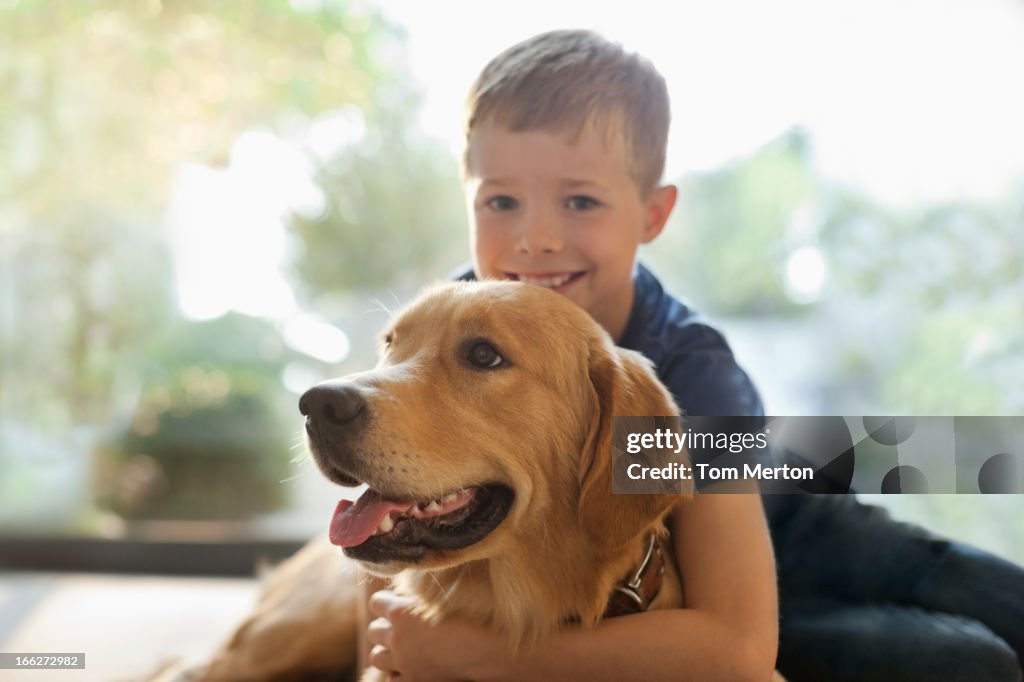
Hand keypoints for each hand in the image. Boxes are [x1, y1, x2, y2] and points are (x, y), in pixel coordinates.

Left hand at [366, 590, 509, 681]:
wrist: (488, 649)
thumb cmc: (472, 615)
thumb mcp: (444, 595)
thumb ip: (421, 592)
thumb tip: (409, 588)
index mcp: (401, 612)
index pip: (375, 602)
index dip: (387, 601)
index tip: (399, 602)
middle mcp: (397, 638)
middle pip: (373, 630)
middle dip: (385, 626)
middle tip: (402, 625)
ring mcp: (404, 663)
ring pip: (376, 657)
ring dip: (386, 650)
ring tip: (403, 646)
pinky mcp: (414, 681)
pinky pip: (391, 678)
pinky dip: (398, 672)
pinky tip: (412, 665)